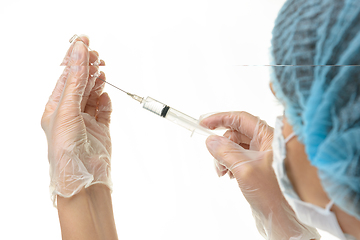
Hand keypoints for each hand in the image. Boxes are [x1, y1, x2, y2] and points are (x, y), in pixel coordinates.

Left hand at [41, 36, 111, 203]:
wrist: (83, 176)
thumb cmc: (65, 149)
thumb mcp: (66, 109)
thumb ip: (76, 80)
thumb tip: (79, 52)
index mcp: (56, 107)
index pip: (66, 76)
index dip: (74, 58)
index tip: (83, 41)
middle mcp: (70, 112)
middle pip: (81, 83)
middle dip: (88, 67)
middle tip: (97, 55)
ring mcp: (87, 120)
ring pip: (93, 94)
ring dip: (97, 81)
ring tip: (102, 70)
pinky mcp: (102, 128)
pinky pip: (104, 109)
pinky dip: (106, 99)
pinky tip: (105, 93)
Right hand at [200, 112, 319, 239]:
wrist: (288, 218)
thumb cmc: (275, 193)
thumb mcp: (245, 169)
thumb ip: (226, 152)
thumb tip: (211, 140)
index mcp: (268, 137)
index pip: (240, 118)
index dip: (220, 118)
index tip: (203, 124)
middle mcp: (266, 143)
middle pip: (236, 134)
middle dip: (221, 145)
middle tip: (216, 161)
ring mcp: (263, 155)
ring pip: (236, 147)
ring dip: (224, 157)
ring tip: (223, 173)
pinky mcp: (259, 167)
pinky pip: (239, 159)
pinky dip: (230, 164)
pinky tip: (229, 176)